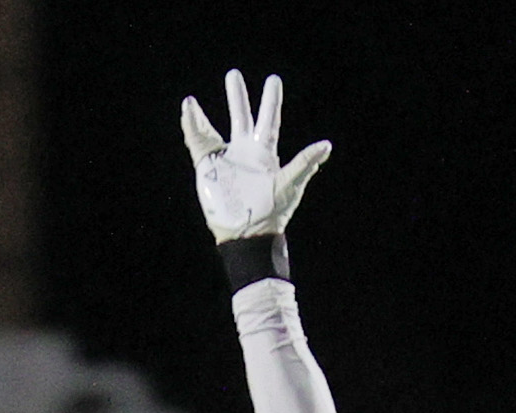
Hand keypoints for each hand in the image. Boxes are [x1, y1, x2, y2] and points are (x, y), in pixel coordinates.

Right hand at [176, 70, 331, 246]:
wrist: (247, 233)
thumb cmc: (273, 211)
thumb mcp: (290, 184)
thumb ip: (305, 163)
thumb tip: (327, 145)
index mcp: (265, 153)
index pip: (269, 120)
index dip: (271, 100)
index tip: (272, 79)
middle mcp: (245, 152)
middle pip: (242, 117)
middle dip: (238, 96)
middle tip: (233, 74)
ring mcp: (225, 159)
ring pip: (213, 129)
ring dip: (204, 114)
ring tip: (194, 99)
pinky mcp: (208, 168)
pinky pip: (197, 143)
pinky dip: (192, 126)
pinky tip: (188, 109)